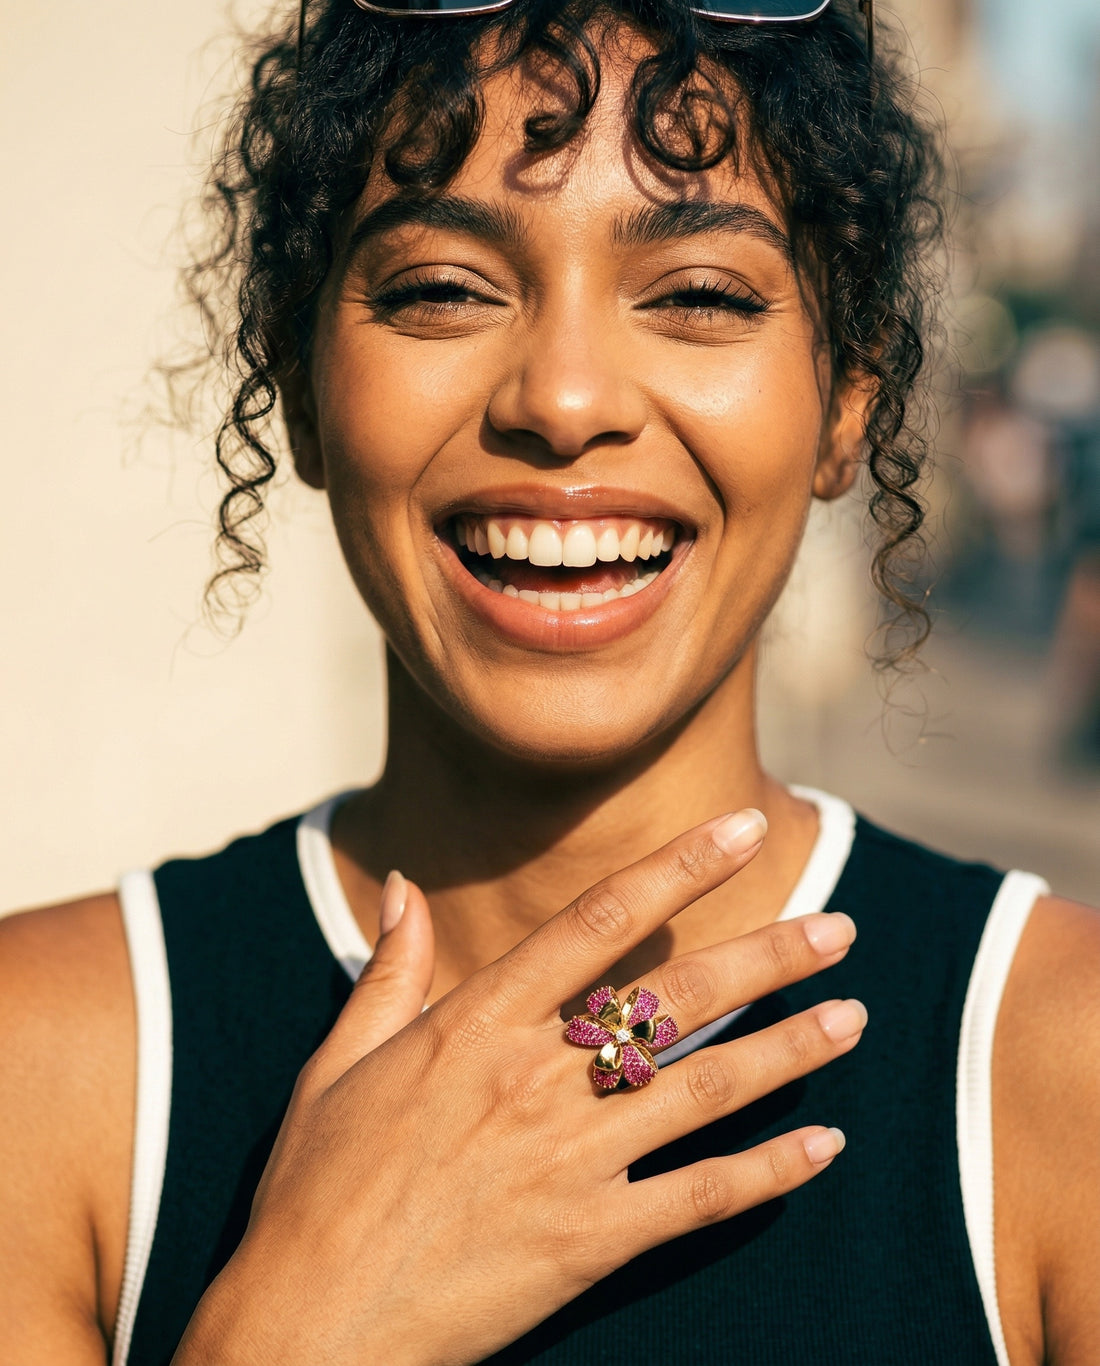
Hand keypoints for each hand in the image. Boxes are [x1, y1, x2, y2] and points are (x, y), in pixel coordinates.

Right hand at [174, 810, 863, 1365]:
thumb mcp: (336, 1065)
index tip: (743, 828)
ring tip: (853, 1018)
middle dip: (769, 954)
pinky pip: (700, 1198)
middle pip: (678, 997)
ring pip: (707, 1088)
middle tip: (840, 929)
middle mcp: (534, 1079)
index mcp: (475, 1023)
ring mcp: (569, 1161)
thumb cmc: (314, 1188)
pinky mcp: (589, 1242)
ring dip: (791, 1049)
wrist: (306, 1325)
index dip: (679, 865)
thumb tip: (402, 884)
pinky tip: (824, 1145)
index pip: (599, 918)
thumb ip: (387, 971)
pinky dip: (769, 1172)